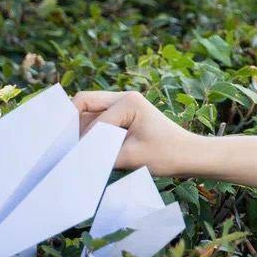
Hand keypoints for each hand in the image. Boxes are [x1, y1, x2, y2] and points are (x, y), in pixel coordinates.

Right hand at [72, 90, 200, 176]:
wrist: (190, 156)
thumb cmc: (166, 155)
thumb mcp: (130, 158)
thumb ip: (100, 155)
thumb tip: (74, 157)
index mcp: (128, 101)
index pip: (92, 120)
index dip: (84, 141)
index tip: (78, 160)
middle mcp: (124, 97)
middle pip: (83, 104)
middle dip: (73, 126)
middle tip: (66, 148)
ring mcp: (124, 104)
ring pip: (88, 112)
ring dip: (82, 130)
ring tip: (80, 151)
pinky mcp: (124, 115)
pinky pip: (98, 119)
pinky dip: (92, 133)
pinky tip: (92, 149)